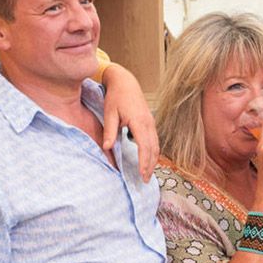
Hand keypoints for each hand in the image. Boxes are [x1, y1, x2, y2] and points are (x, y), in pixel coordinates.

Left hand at [100, 64, 159, 182]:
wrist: (125, 81)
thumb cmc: (116, 96)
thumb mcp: (109, 113)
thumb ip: (109, 131)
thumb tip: (107, 148)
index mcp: (139, 121)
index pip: (144, 146)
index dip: (144, 162)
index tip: (142, 174)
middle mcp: (148, 123)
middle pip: (153, 148)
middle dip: (150, 165)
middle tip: (145, 180)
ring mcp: (151, 122)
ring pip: (156, 145)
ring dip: (153, 160)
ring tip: (147, 173)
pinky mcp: (150, 122)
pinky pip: (154, 140)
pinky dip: (153, 152)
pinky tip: (148, 160)